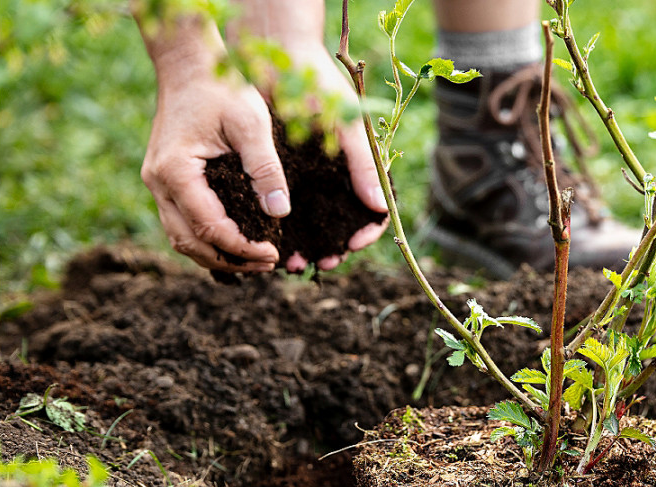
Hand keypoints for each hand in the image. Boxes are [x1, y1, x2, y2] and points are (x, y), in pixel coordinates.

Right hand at [142, 62, 286, 272]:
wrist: (189, 63)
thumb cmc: (222, 87)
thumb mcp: (252, 123)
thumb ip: (265, 168)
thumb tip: (280, 212)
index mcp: (176, 171)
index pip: (210, 228)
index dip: (243, 248)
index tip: (274, 253)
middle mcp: (158, 182)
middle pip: (190, 243)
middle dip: (230, 260)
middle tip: (267, 264)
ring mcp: (156, 182)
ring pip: (181, 237)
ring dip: (216, 255)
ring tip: (254, 260)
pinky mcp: (164, 179)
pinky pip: (181, 222)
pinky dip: (206, 239)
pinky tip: (236, 241)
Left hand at [270, 44, 389, 271]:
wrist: (276, 56)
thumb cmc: (318, 85)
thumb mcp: (346, 124)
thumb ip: (363, 164)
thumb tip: (380, 207)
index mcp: (360, 164)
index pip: (375, 208)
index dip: (367, 230)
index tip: (353, 243)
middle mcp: (337, 174)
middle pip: (343, 222)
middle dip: (336, 246)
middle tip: (324, 262)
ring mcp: (310, 175)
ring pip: (314, 221)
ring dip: (308, 244)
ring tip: (294, 262)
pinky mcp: (284, 172)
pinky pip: (286, 209)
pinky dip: (283, 229)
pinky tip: (275, 243)